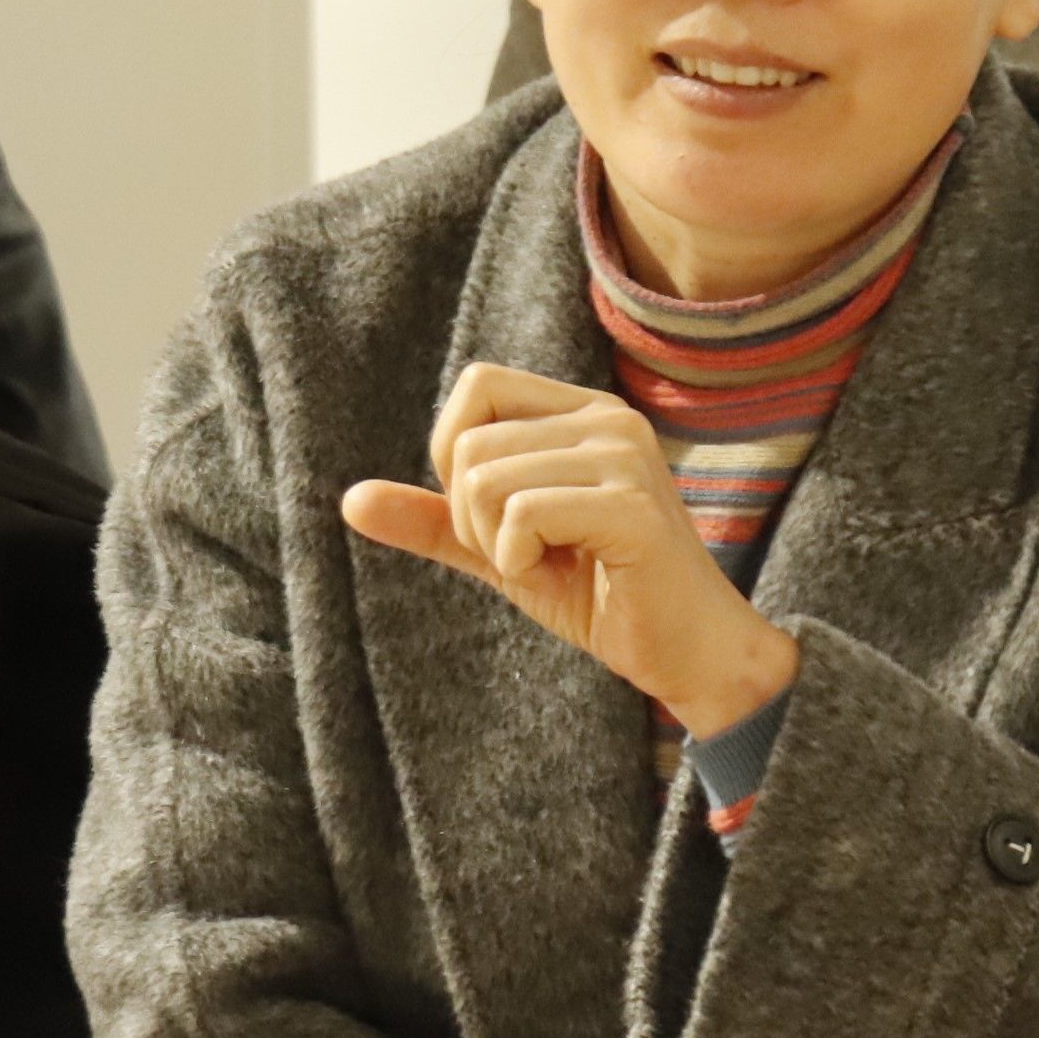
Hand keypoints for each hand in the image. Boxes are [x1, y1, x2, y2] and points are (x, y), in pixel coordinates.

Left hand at [342, 362, 798, 735]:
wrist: (689, 653)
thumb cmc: (603, 594)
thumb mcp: (502, 551)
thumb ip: (435, 521)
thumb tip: (349, 500)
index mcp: (584, 412)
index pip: (476, 384)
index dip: (454, 454)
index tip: (492, 514)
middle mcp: (608, 419)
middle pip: (471, 441)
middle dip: (471, 515)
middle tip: (527, 554)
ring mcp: (624, 458)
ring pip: (487, 478)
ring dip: (497, 543)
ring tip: (550, 564)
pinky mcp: (631, 508)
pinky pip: (522, 513)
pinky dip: (519, 558)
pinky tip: (565, 574)